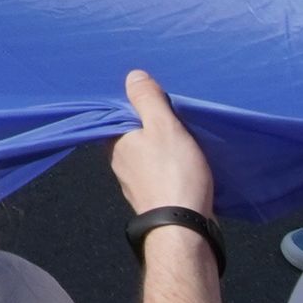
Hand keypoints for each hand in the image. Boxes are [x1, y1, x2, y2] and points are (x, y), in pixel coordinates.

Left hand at [112, 71, 219, 213]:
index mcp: (116, 141)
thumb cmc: (173, 173)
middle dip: (153, 127)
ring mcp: (135, 183)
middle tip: (177, 117)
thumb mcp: (163, 126)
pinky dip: (171, 167)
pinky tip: (186, 164)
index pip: (122, 113)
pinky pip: (160, 173)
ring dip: (163, 148)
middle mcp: (119, 162)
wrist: (184, 227)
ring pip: (148, 155)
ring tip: (185, 139)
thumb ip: (147, 99)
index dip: (141, 105)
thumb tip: (133, 76)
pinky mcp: (153, 197)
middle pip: (136, 134)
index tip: (160, 100)